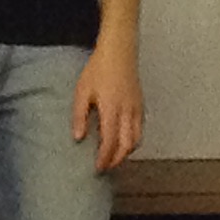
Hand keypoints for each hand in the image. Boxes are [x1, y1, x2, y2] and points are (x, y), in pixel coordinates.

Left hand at [72, 40, 143, 172]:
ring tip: (114, 157)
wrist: (119, 51)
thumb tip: (78, 138)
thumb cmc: (98, 69)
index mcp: (112, 109)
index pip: (110, 142)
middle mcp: (127, 112)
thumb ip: (80, 116)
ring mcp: (136, 108)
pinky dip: (133, 140)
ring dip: (126, 152)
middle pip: (127, 145)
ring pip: (137, 139)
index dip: (105, 158)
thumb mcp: (82, 91)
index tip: (98, 168)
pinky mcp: (140, 104)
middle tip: (105, 167)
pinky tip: (123, 141)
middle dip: (117, 160)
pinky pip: (140, 129)